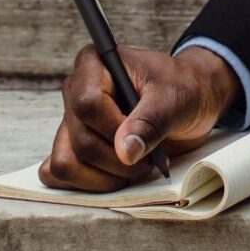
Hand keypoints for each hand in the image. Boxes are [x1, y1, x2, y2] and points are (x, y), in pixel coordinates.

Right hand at [38, 43, 236, 190]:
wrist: (188, 100)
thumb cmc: (181, 89)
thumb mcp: (175, 99)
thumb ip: (151, 121)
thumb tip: (124, 151)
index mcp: (94, 65)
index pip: (87, 104)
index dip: (115, 130)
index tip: (143, 141)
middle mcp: (75, 91)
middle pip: (80, 139)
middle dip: (117, 161)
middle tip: (149, 161)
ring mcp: (70, 121)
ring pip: (66, 162)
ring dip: (104, 178)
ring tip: (134, 169)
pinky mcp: (71, 147)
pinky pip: (61, 175)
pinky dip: (89, 185)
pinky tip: (116, 177)